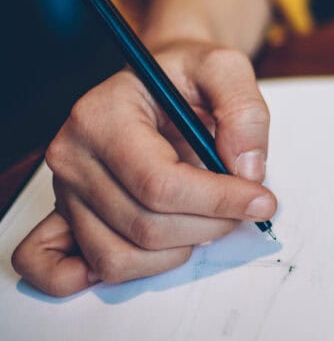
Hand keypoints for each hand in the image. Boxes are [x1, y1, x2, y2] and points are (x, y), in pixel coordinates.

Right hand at [11, 40, 275, 296]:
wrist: (156, 80)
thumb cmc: (186, 75)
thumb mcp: (225, 68)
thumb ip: (244, 111)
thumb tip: (247, 171)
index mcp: (102, 116)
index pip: (159, 184)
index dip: (218, 201)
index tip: (262, 201)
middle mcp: (72, 157)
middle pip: (145, 226)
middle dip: (209, 226)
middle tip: (245, 206)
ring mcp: (64, 192)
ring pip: (120, 256)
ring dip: (178, 252)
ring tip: (207, 218)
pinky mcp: (65, 217)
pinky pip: (67, 269)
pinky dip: (110, 273)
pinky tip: (151, 256)